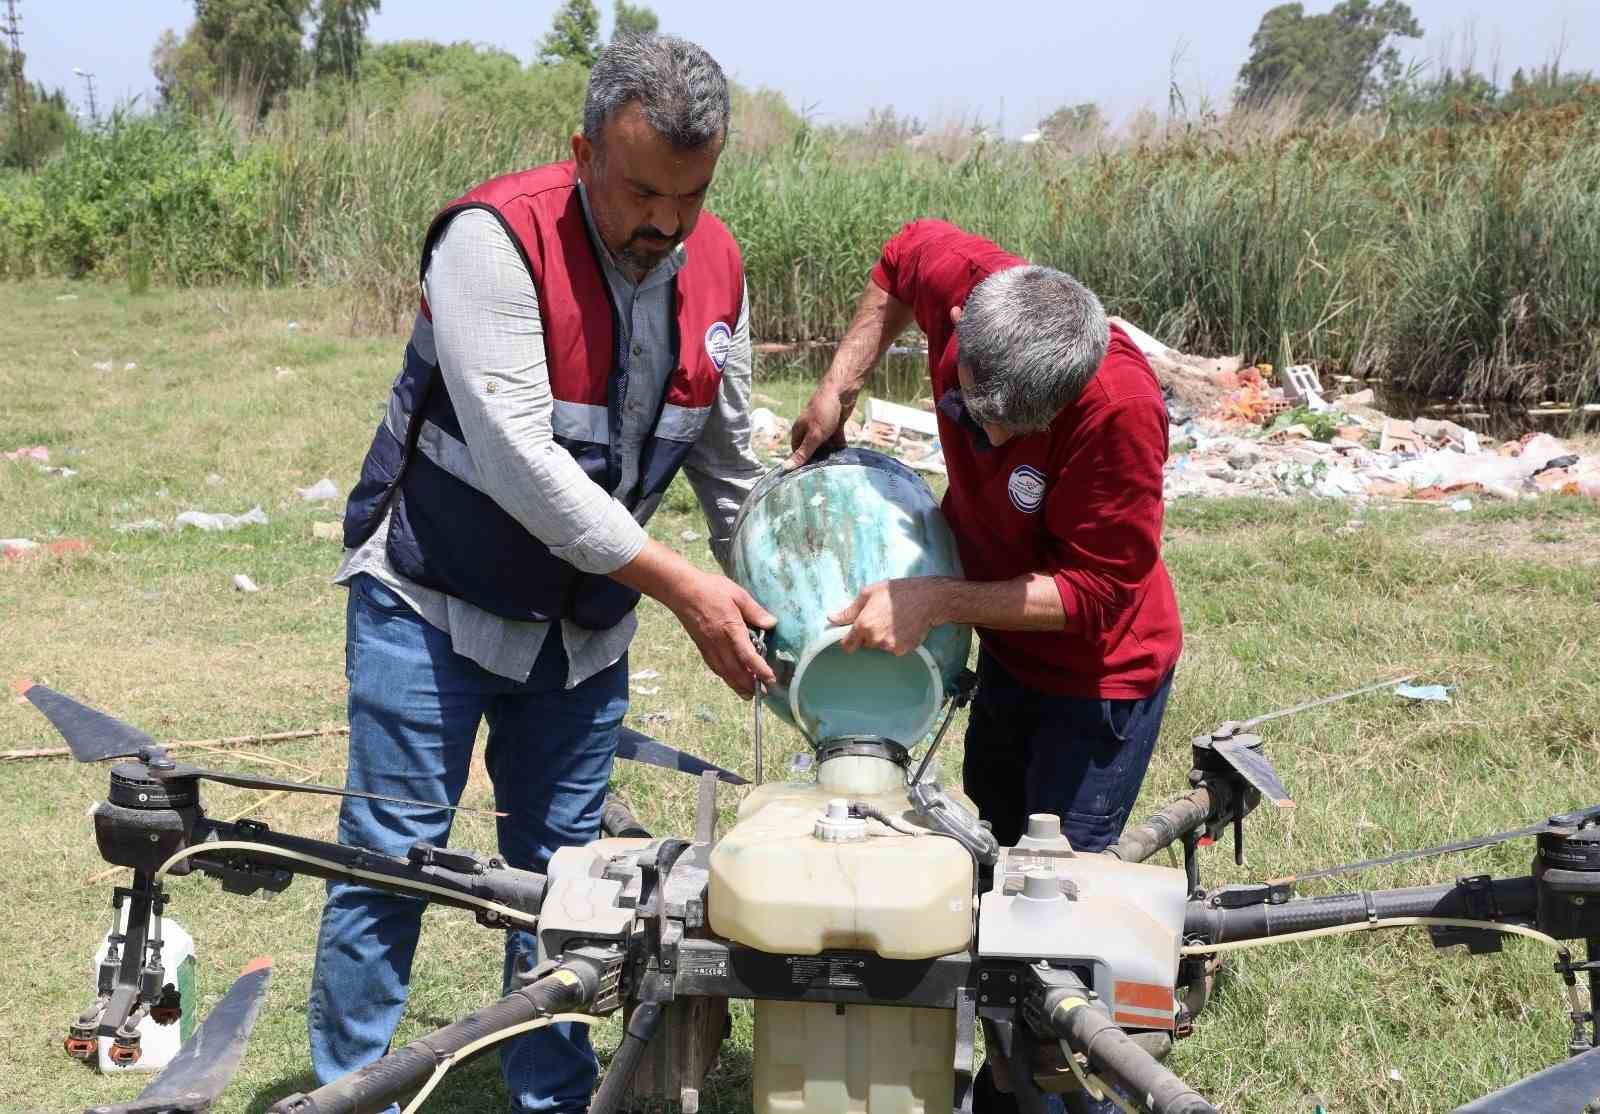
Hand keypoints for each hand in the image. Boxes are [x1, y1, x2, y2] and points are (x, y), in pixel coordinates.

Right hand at [667, 570, 777, 697]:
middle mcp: (719, 643)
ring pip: (724, 672)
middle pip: (736, 670)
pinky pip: (714, 667)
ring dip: (737, 685)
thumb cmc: (711, 590)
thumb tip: (771, 624)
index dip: (760, 670)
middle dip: (750, 684)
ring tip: (748, 694)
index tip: (770, 679)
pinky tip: (731, 680)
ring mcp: (708, 647)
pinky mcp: (701, 647)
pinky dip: (724, 677)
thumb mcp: (738, 595)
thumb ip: (755, 611)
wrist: (682, 591)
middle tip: (763, 692)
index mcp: (731, 629)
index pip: (747, 655)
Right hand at [784, 385, 850, 470]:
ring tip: (837, 465)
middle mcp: (809, 429)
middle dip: (818, 459)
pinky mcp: (835, 425)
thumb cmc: (824, 412)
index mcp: (799, 431)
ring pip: (825, 445)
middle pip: (812, 449)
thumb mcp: (814, 436)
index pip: (797, 451)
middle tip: (826, 472)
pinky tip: (844, 455)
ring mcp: (822, 427)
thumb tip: (786, 468)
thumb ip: (803, 453)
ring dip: (830, 453)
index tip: (810, 474)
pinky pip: (836, 440)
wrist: (842, 392)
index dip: (802, 462)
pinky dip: (839, 446)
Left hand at [829, 577, 949, 655]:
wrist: (927, 599)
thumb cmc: (897, 592)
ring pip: (880, 646)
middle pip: (865, 644)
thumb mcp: (869, 593)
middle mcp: (875, 639)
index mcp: (863, 625)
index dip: (849, 640)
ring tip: (894, 621)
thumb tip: (831, 618)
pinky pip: (893, 649)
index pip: (847, 646)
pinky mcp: (902, 650)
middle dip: (869, 635)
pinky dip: (896, 641)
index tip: (854, 636)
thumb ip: (849, 610)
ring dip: (883, 638)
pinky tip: (903, 628)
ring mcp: (890, 646)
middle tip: (881, 618)